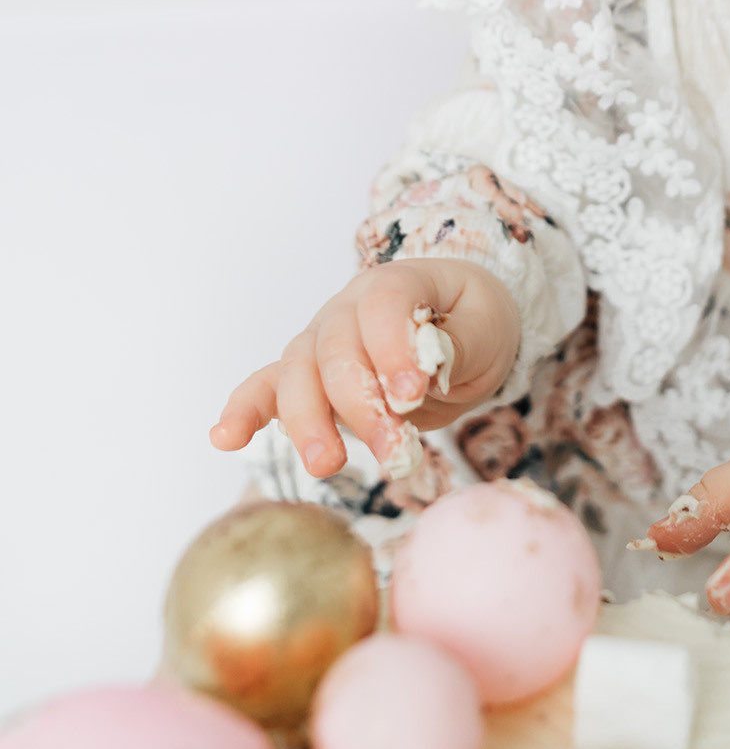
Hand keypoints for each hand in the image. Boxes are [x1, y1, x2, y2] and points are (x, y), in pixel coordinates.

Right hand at [210, 258, 519, 477]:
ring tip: (328, 464)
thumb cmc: (472, 323)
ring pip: (298, 374)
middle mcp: (348, 307)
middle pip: (337, 350)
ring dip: (309, 422)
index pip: (383, 305)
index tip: (412, 394)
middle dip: (362, 406)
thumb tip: (422, 374)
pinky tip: (225, 438)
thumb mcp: (486, 329)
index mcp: (396, 283)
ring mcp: (320, 340)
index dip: (392, 348)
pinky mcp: (307, 376)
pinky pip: (266, 387)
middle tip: (394, 451)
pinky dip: (244, 410)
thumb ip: (456, 346)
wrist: (460, 326)